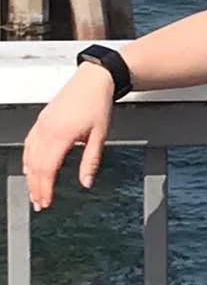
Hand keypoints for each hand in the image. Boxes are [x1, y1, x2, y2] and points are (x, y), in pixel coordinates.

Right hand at [22, 63, 115, 210]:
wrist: (93, 80)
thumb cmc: (97, 104)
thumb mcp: (100, 135)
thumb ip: (91, 160)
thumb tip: (86, 182)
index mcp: (61, 135)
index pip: (48, 169)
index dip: (45, 188)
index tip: (46, 202)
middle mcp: (46, 131)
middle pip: (35, 166)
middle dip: (36, 187)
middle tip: (39, 204)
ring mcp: (41, 125)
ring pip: (29, 156)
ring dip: (30, 176)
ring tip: (34, 192)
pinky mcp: (41, 121)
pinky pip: (29, 144)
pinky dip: (27, 160)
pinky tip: (30, 169)